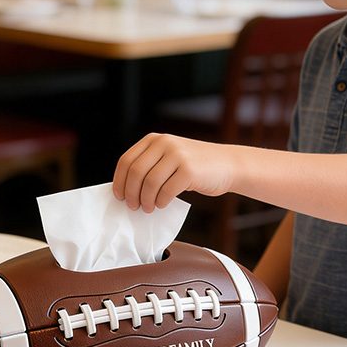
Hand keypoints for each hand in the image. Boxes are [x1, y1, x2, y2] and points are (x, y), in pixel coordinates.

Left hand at [112, 133, 234, 211]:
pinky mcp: (189, 170)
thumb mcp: (169, 156)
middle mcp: (164, 143)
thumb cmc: (195, 165)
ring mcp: (177, 155)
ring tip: (149, 207)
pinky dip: (161, 201)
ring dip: (146, 200)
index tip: (119, 196)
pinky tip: (162, 204)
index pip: (126, 160)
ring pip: (149, 183)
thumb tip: (126, 189)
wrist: (227, 164)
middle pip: (136, 172)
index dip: (120, 181)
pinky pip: (166, 191)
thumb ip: (150, 165)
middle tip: (134, 206)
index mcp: (154, 139)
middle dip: (131, 193)